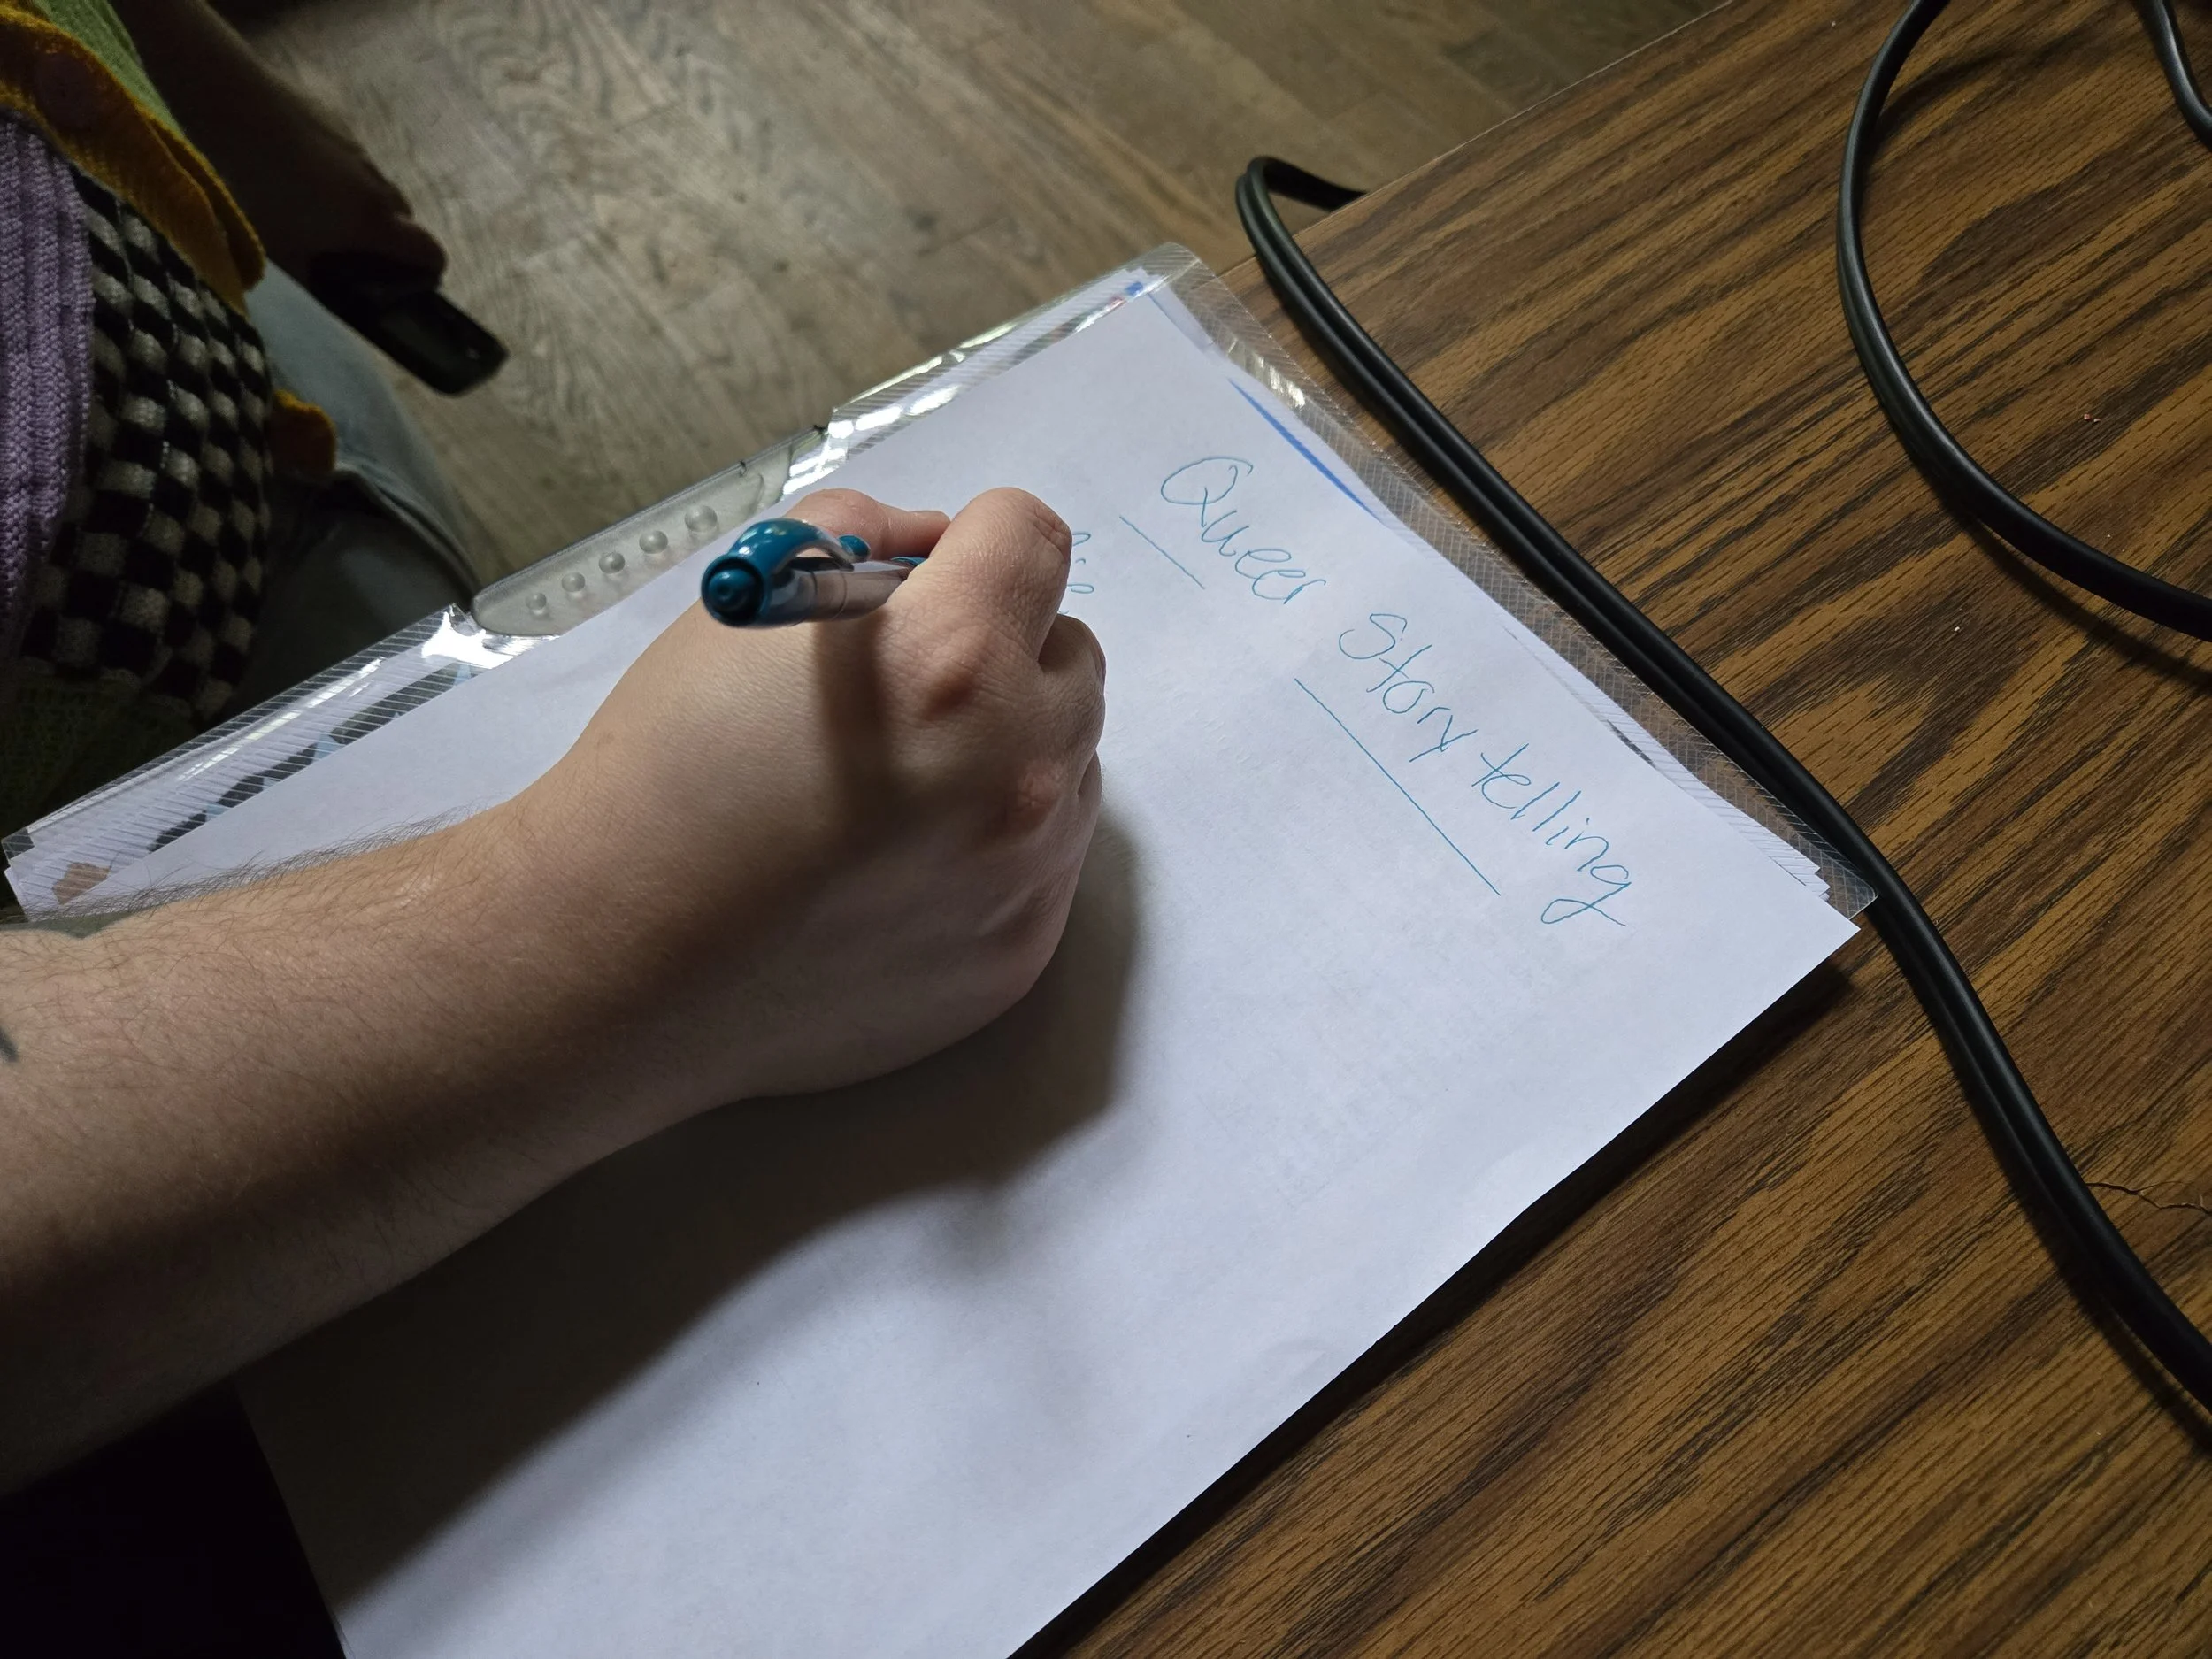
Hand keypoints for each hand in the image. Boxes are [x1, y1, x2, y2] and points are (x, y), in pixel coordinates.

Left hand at [111, 0, 444, 285]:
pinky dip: (340, 173)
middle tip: (354, 249)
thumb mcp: (279, 249)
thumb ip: (308, 277)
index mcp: (374, 223)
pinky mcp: (339, 125)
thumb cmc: (261, 190)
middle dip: (391, 238)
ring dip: (363, 204)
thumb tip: (320, 293)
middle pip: (406, 219)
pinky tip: (299, 171)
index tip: (413, 280)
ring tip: (318, 207)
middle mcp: (379, 187)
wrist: (239, 109)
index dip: (429, 270)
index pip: (430, 252)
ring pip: (377, 188)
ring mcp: (361, 152)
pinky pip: (352, 159)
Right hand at [502, 487, 1107, 1119]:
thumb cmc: (667, 768)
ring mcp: (1027, 873)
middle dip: (1002, 649)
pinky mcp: (1020, 951)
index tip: (938, 573)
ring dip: (1009, 750)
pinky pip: (1049, 861)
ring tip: (894, 787)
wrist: (618, 956)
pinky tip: (895, 865)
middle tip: (905, 688)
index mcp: (950, 660)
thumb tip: (933, 547)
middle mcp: (1016, 767)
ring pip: (1070, 762)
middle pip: (1070, 654)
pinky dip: (994, 845)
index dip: (978, 542)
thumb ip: (860, 539)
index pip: (1035, 539)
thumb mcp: (746, 602)